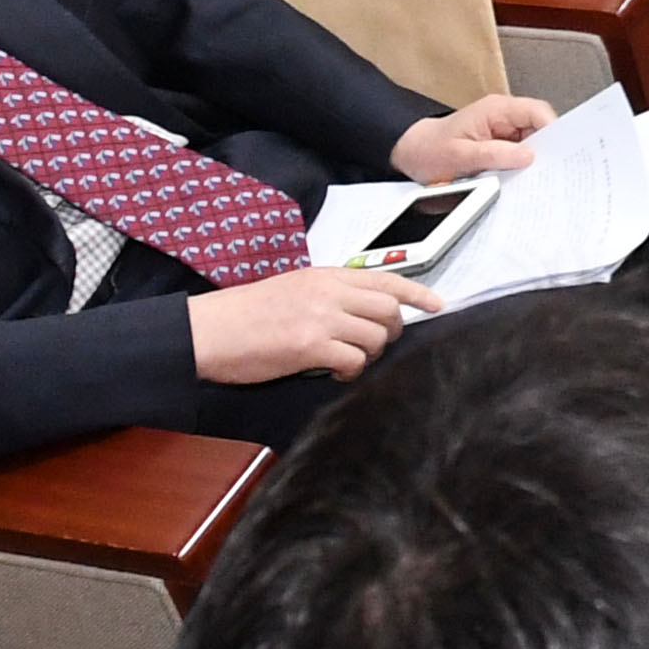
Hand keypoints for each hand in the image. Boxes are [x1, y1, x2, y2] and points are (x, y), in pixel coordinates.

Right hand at [187, 261, 438, 384]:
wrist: (209, 330)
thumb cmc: (246, 314)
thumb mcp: (294, 289)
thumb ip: (330, 295)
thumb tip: (364, 314)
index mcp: (326, 275)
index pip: (386, 279)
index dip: (417, 293)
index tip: (439, 305)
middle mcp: (328, 291)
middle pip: (389, 310)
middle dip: (391, 333)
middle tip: (372, 346)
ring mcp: (320, 317)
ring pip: (376, 337)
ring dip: (368, 355)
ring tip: (344, 362)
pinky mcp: (309, 346)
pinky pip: (354, 361)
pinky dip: (350, 372)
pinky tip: (332, 373)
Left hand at [392, 95, 550, 182]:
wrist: (411, 154)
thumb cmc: (430, 150)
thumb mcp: (460, 155)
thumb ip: (494, 154)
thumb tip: (528, 156)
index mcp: (497, 109)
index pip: (538, 112)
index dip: (554, 131)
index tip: (559, 154)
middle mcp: (504, 117)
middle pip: (540, 128)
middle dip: (547, 149)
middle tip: (551, 172)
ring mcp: (503, 131)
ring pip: (534, 143)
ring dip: (535, 161)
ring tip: (537, 179)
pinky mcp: (501, 145)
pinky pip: (521, 154)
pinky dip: (524, 167)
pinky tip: (523, 180)